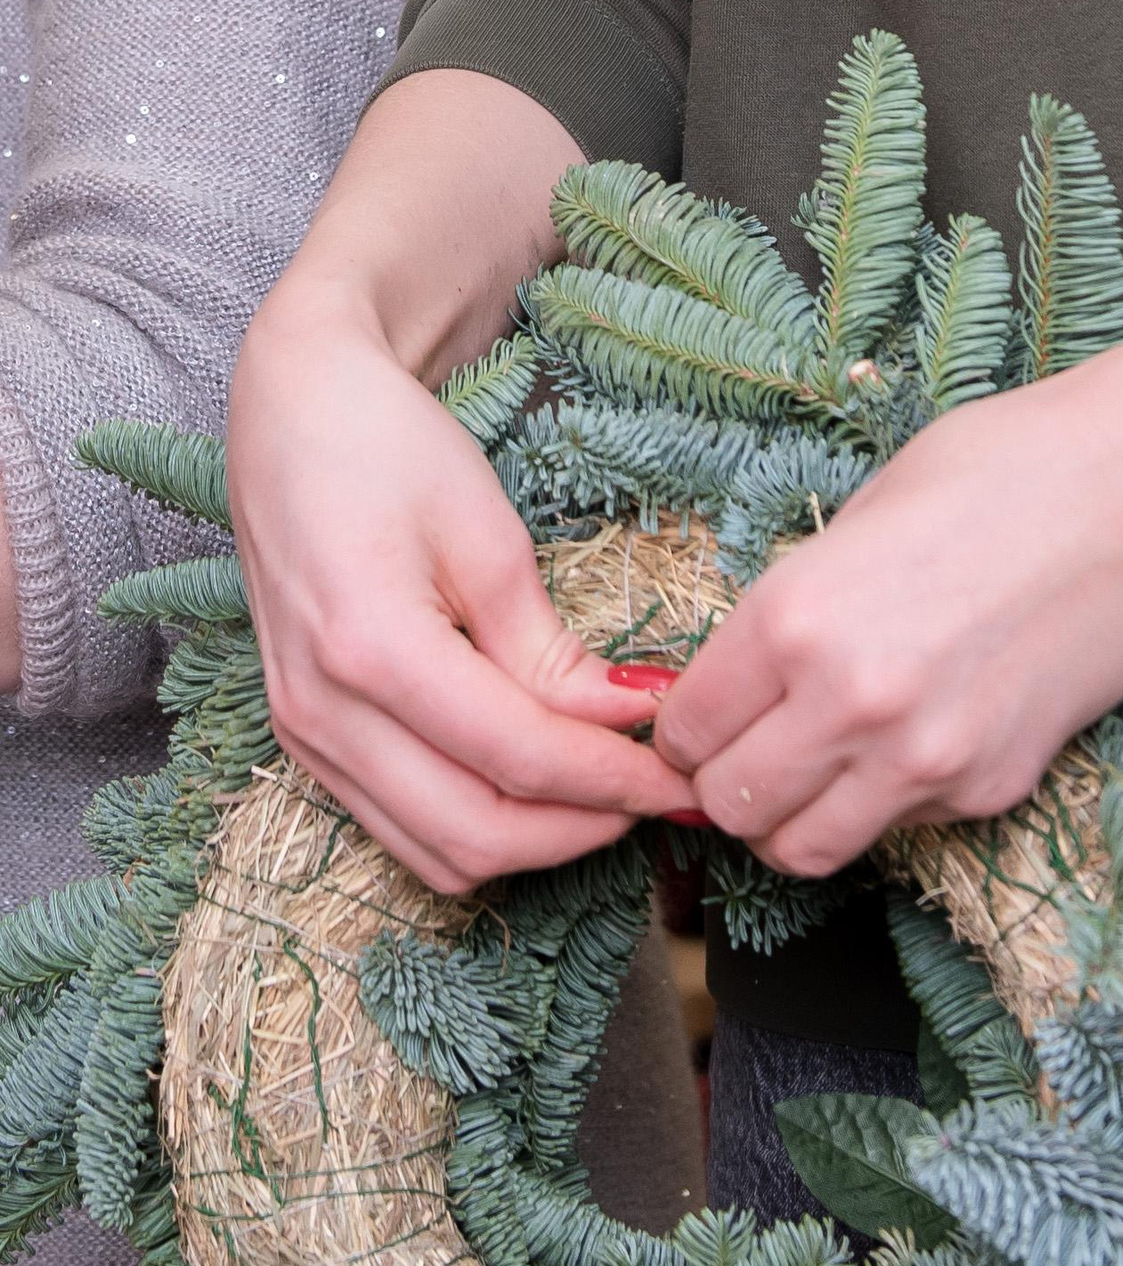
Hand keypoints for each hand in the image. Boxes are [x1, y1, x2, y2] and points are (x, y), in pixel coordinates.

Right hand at [229, 291, 695, 891]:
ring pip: (435, 852)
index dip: (614, 778)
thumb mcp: (487, 536)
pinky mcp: (304, 741)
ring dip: (534, 842)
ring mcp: (303, 737)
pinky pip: (400, 827)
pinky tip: (540, 789)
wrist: (293, 413)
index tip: (685, 774)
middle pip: (474, 834)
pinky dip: (479, 828)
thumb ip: (548, 651)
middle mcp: (323, 715)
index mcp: (370, 651)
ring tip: (612, 795)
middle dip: (582, 828)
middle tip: (660, 794)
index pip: (517, 756)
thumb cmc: (390, 448)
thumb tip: (628, 720)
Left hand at [654, 359, 1122, 877]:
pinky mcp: (988, 787)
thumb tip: (743, 670)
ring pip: (802, 849)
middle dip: (728, 780)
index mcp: (797, 615)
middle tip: (752, 746)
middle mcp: (848, 703)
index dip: (688, 723)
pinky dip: (886, 803)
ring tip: (818, 766)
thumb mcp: (865, 511)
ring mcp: (923, 760)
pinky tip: (914, 738)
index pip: (688, 728)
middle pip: (731, 804)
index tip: (706, 713)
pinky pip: (899, 830)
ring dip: (794, 815)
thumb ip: (796, 602)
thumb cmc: (1007, 472)